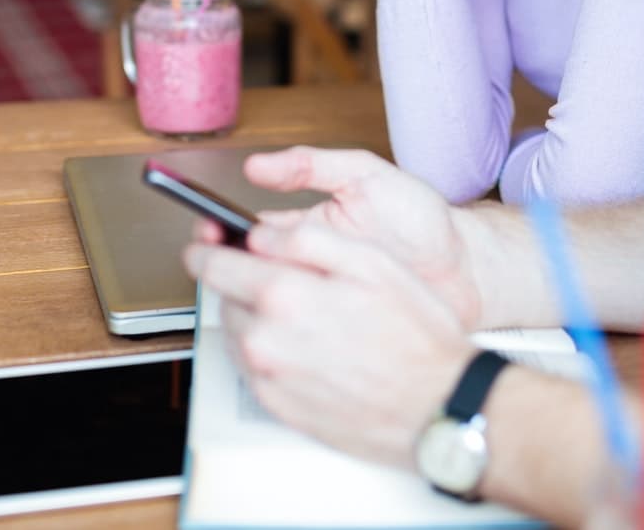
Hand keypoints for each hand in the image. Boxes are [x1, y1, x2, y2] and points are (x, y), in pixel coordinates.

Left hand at [186, 218, 477, 469]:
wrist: (438, 407)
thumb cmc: (417, 337)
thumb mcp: (372, 261)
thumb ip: (307, 239)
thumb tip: (260, 234)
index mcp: (283, 296)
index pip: (213, 266)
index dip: (206, 248)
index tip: (205, 242)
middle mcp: (265, 341)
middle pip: (225, 298)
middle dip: (242, 281)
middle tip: (280, 277)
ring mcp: (269, 380)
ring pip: (239, 334)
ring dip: (257, 317)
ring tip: (308, 315)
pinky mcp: (278, 409)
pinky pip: (255, 368)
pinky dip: (271, 350)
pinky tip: (310, 346)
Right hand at [218, 146, 483, 326]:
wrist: (467, 270)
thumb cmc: (421, 221)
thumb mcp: (368, 175)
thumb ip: (314, 164)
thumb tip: (259, 166)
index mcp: (307, 229)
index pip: (249, 233)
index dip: (222, 232)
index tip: (207, 227)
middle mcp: (308, 269)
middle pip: (250, 273)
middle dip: (227, 268)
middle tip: (216, 262)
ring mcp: (321, 304)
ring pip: (268, 307)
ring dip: (253, 300)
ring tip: (247, 287)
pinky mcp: (337, 335)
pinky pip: (299, 336)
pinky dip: (285, 330)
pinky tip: (282, 321)